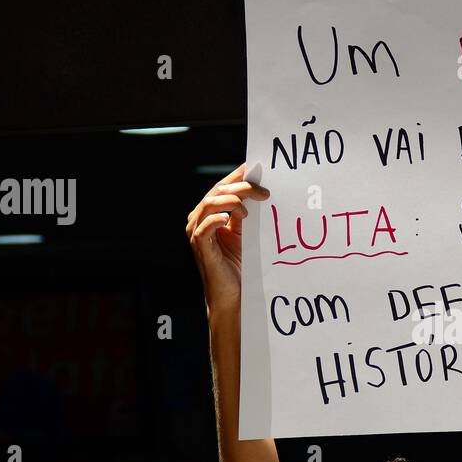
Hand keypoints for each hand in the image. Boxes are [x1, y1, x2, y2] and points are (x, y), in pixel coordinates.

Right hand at [187, 163, 269, 313]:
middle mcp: (200, 219)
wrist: (233, 295)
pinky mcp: (200, 246)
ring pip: (210, 203)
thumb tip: (261, 190)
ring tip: (249, 208)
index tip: (256, 166)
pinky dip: (218, 218)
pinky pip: (205, 225)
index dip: (238, 175)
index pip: (223, 187)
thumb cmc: (239, 265)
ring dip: (232, 200)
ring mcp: (197, 232)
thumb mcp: (245, 233)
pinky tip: (230, 218)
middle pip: (217, 191)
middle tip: (264, 191)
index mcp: (210, 213)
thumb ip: (246, 213)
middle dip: (240, 186)